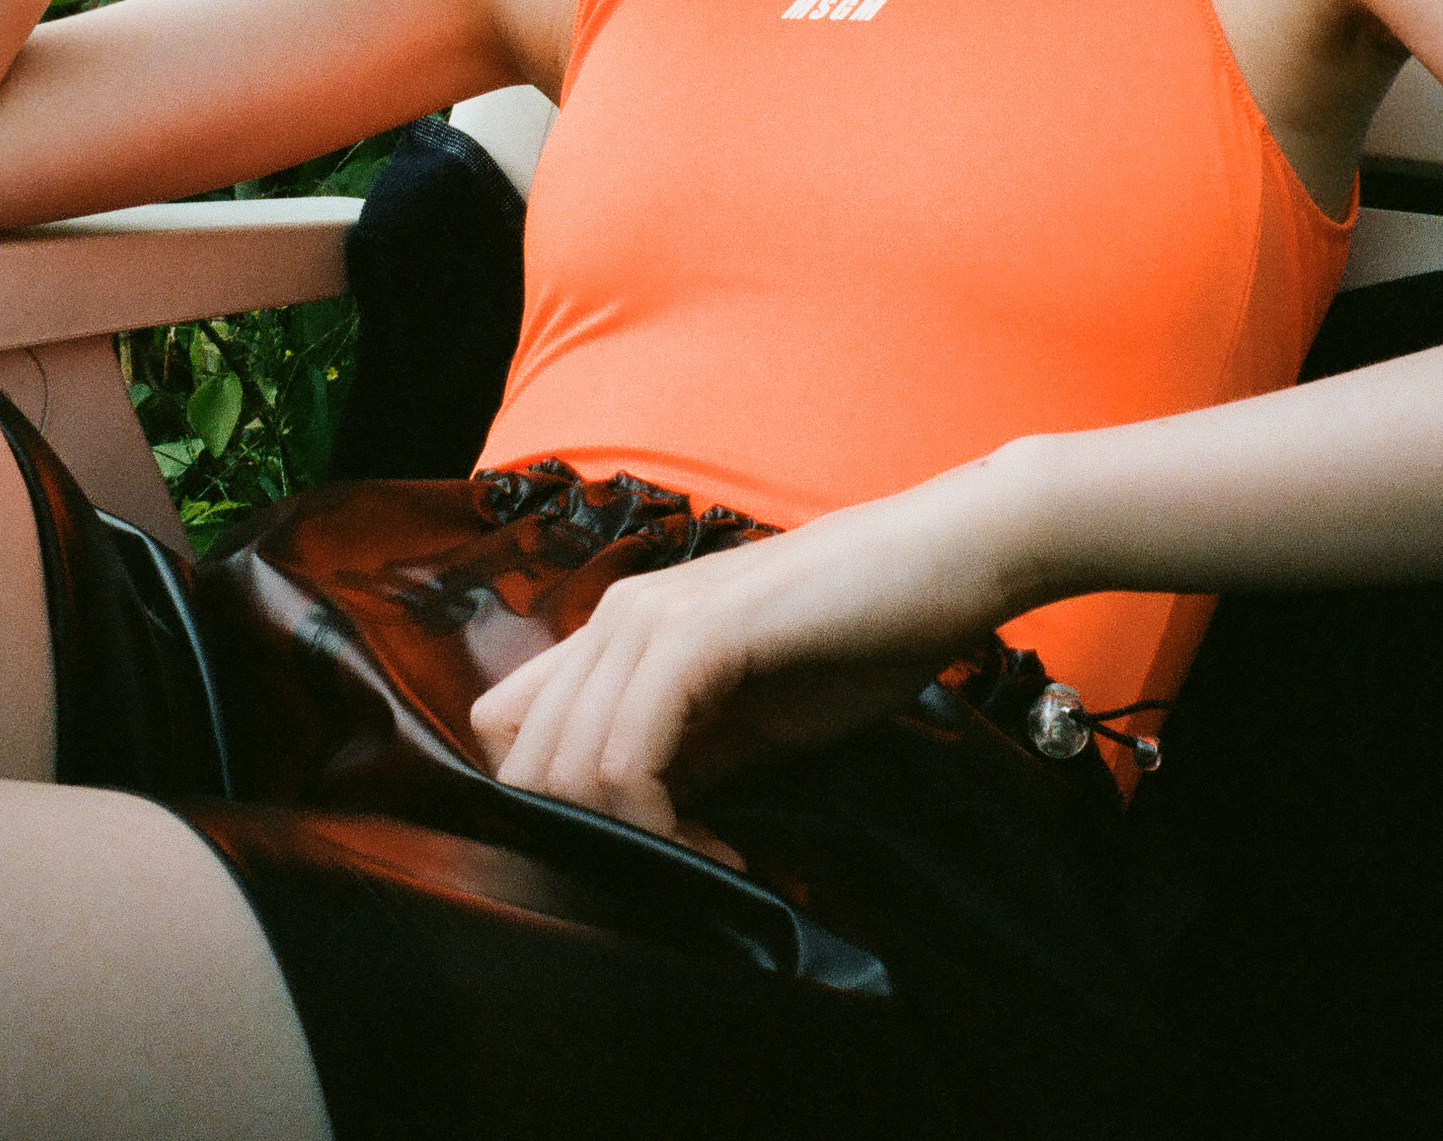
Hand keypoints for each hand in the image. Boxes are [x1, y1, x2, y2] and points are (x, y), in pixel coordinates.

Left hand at [467, 467, 1029, 852]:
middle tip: (671, 878)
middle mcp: (615, 617)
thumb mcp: (747, 720)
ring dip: (632, 844)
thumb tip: (628, 832)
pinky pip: (630, 756)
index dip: (547, 803)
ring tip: (712, 867)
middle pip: (523, 760)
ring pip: (568, 766)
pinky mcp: (696, 635)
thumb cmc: (854, 637)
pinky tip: (726, 854)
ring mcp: (649, 620)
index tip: (628, 853)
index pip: (507, 726)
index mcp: (619, 630)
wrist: (935, 564)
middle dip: (584, 841)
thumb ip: (679, 760)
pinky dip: (665, 826)